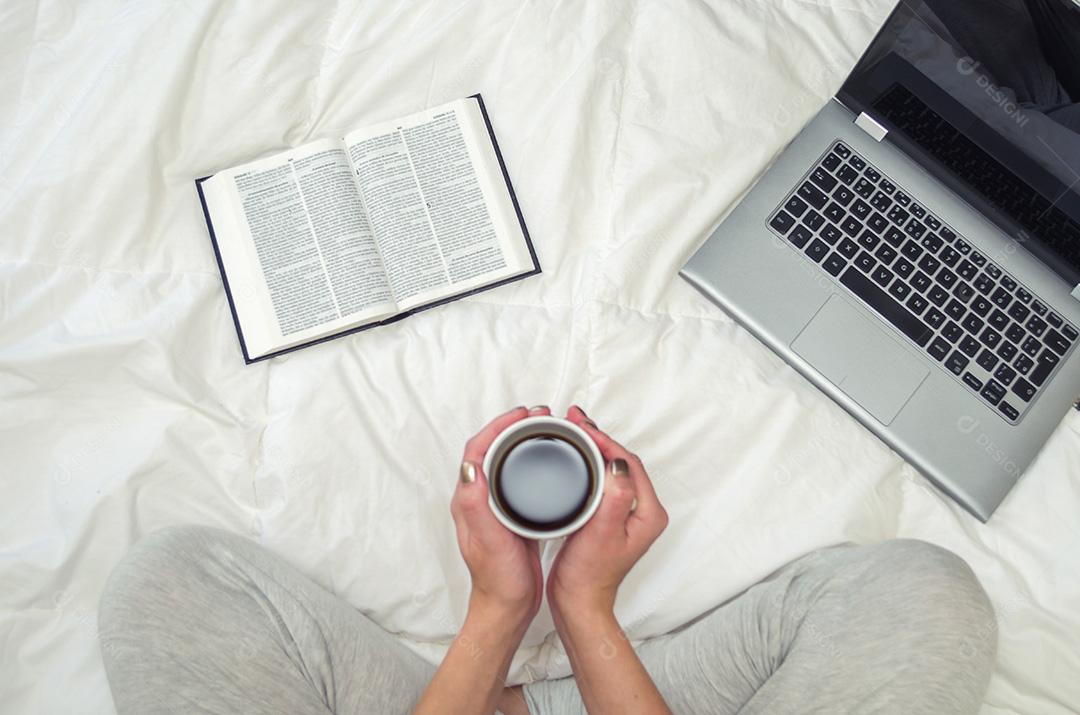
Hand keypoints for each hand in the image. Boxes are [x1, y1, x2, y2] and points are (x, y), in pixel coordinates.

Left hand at [451, 405, 547, 624]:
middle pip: (491, 450)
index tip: (522, 415)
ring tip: (546, 430)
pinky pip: (518, 478)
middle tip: (539, 415)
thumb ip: (477, 505)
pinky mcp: (511, 516)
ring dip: (522, 441)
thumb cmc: (498, 579)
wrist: (508, 607)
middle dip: (512, 427)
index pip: (477, 450)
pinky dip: (531, 462)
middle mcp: (478, 499)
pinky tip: (550, 462)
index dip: (497, 426)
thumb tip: (470, 467)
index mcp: (468, 500)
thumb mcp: (489, 541)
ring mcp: (495, 507)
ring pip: (505, 462)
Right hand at [548, 406, 668, 618]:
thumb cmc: (589, 575)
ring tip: (572, 429)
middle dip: (599, 438)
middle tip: (575, 419)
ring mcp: (627, 514)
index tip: (583, 428)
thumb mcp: (601, 533)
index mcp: (648, 513)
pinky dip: (588, 464)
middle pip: (622, 462)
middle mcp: (642, 511)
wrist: (578, 601)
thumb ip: (613, 497)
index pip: (629, 463)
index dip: (606, 441)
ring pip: (611, 469)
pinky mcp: (610, 516)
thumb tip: (616, 464)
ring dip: (593, 448)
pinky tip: (573, 457)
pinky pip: (602, 481)